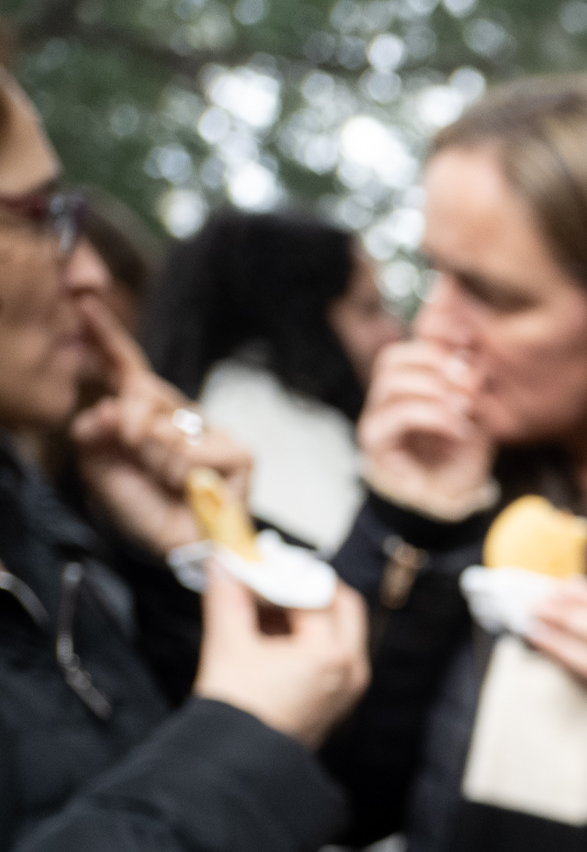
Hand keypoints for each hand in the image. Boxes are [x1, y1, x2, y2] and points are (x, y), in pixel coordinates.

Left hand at [65, 296, 255, 559]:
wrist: (180, 550)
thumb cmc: (144, 511)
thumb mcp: (100, 470)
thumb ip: (93, 435)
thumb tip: (108, 407)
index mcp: (144, 415)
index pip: (125, 368)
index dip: (106, 336)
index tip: (83, 301)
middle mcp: (178, 416)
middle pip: (143, 391)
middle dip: (129, 423)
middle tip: (130, 449)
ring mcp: (210, 432)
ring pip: (168, 424)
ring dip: (154, 459)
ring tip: (164, 483)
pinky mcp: (238, 453)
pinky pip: (198, 450)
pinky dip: (184, 472)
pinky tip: (189, 488)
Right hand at [191, 568, 368, 749]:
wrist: (237, 762)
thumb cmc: (236, 712)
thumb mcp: (227, 644)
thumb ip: (228, 597)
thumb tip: (224, 563)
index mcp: (330, 654)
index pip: (314, 594)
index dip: (282, 574)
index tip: (256, 564)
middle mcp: (350, 669)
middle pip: (342, 607)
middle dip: (306, 588)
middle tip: (270, 579)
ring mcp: (348, 686)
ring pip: (339, 630)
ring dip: (305, 612)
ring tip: (260, 607)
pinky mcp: (337, 698)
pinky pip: (332, 654)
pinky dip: (307, 637)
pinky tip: (268, 634)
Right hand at [358, 336, 494, 520]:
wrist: (450, 498)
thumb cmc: (462, 455)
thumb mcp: (478, 415)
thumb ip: (473, 386)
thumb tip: (474, 357)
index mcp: (412, 380)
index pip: (408, 344)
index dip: (434, 335)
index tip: (469, 337)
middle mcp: (388, 394)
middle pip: (392, 358)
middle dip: (432, 361)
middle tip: (467, 379)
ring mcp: (377, 416)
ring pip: (390, 382)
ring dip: (433, 390)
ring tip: (463, 408)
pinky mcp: (375, 441)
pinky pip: (394, 415)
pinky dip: (431, 416)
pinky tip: (457, 429)